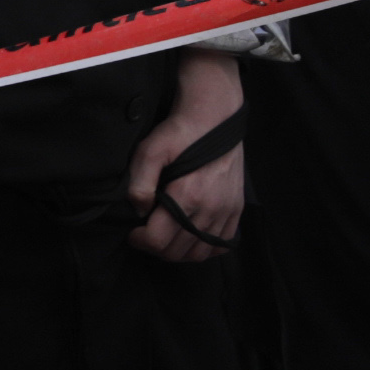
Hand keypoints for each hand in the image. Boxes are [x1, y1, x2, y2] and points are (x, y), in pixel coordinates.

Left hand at [127, 53, 244, 262]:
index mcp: (188, 196)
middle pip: (178, 251)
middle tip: (146, 234)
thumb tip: (140, 211)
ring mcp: (226, 210)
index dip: (140, 241)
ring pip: (200, 252)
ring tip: (167, 237)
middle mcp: (210, 208)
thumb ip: (140, 183)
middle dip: (156, 248)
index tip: (133, 231)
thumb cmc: (181, 132)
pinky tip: (191, 236)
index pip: (159, 240)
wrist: (215, 117)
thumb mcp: (150, 151)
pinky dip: (205, 247)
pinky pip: (222, 243)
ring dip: (179, 252)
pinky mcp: (236, 207)